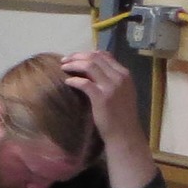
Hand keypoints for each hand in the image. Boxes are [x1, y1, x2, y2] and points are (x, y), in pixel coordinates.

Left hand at [60, 49, 156, 187]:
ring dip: (74, 64)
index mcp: (124, 74)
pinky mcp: (102, 98)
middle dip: (77, 56)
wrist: (124, 133)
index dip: (87, 53)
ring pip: (89, 66)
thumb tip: (91, 68)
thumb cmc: (120, 114)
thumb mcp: (120, 91)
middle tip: (64, 60)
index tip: (74, 57)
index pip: (104, 55)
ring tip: (63, 67)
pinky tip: (67, 82)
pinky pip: (84, 83)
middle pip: (95, 57)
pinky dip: (74, 80)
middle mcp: (120, 77)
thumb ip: (110, 78)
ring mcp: (112, 87)